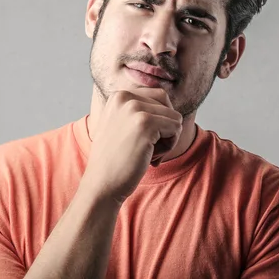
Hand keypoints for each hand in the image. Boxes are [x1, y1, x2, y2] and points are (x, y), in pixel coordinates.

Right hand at [81, 87, 182, 203]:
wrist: (101, 184)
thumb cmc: (115, 159)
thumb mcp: (121, 124)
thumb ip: (138, 110)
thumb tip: (168, 102)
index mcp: (119, 95)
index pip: (158, 97)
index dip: (157, 121)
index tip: (140, 139)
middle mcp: (125, 97)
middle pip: (167, 106)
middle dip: (163, 129)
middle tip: (146, 148)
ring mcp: (134, 108)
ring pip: (174, 118)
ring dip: (167, 139)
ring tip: (147, 153)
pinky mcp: (146, 123)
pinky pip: (177, 128)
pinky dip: (169, 146)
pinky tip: (151, 157)